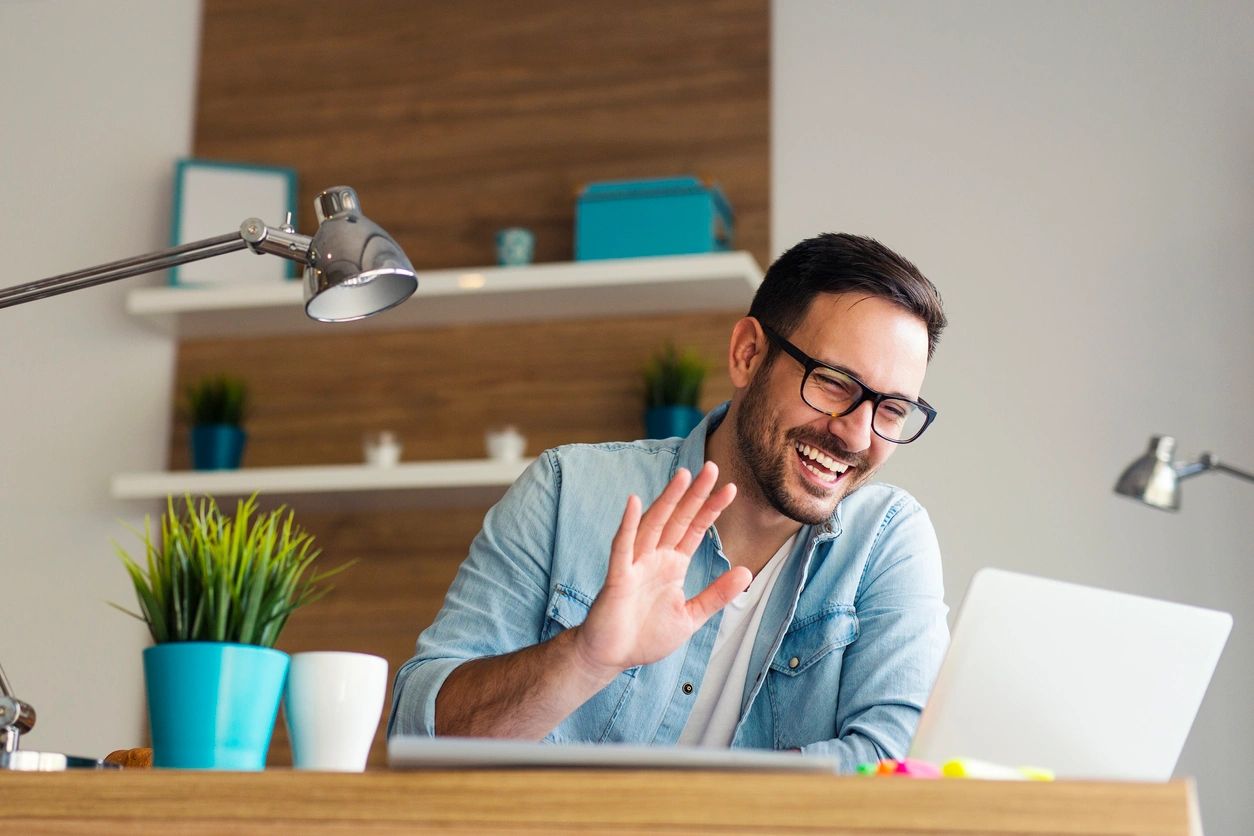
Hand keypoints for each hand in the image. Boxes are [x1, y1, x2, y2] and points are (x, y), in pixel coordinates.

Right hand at [572, 462, 750, 679]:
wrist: (611, 657)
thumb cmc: (646, 636)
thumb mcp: (691, 616)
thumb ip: (716, 594)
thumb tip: (746, 571)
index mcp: (672, 565)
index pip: (695, 530)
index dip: (711, 509)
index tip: (731, 489)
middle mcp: (654, 558)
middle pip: (677, 519)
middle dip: (694, 494)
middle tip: (712, 468)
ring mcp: (635, 564)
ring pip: (653, 525)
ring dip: (667, 501)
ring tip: (683, 476)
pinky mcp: (618, 577)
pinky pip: (622, 547)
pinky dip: (628, 525)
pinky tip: (633, 503)